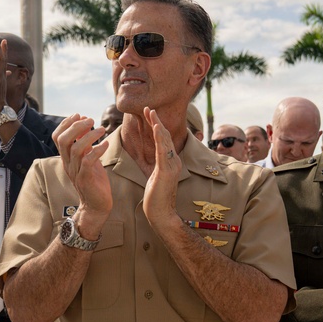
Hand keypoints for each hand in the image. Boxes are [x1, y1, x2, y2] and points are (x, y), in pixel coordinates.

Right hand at [52, 114, 109, 236]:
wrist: (96, 206)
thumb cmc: (94, 181)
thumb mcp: (88, 158)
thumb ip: (85, 143)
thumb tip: (86, 123)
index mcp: (66, 158)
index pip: (57, 136)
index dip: (66, 123)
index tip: (79, 115)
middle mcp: (68, 164)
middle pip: (63, 140)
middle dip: (76, 126)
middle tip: (91, 120)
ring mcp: (76, 172)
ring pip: (76, 149)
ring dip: (89, 136)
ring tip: (102, 129)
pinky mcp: (85, 179)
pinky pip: (87, 161)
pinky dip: (97, 150)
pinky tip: (106, 144)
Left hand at [141, 107, 181, 234]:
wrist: (161, 214)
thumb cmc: (157, 199)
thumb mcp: (156, 178)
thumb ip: (158, 167)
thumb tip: (155, 160)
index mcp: (170, 162)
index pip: (162, 140)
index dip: (156, 125)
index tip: (149, 114)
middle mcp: (173, 161)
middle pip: (164, 136)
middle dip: (156, 120)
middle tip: (148, 107)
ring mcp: (171, 165)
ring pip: (164, 140)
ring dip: (157, 124)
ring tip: (151, 112)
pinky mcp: (166, 171)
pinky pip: (162, 150)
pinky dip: (159, 137)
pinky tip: (155, 127)